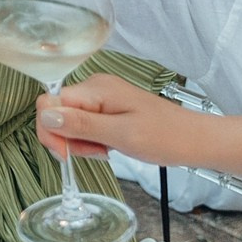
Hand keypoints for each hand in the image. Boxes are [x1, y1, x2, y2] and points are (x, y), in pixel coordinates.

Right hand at [36, 73, 207, 163]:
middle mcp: (94, 88)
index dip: (50, 130)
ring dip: (81, 142)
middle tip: (96, 153)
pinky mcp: (108, 108)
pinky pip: (84, 124)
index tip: (66, 153)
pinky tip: (108, 146)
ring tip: (107, 150)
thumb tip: (45, 117)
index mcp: (95, 89)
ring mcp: (101, 97)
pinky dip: (91, 140)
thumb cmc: (166, 137)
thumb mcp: (122, 135)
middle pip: (57, 112)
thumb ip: (81, 125)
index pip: (48, 103)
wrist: (196, 140)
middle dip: (68, 139)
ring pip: (69, 121)